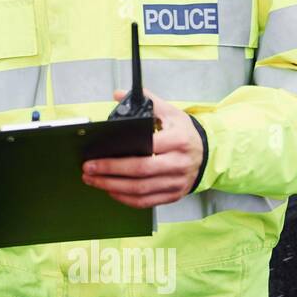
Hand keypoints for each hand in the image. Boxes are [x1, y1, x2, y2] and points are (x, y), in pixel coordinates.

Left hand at [80, 88, 204, 208]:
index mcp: (178, 140)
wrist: (208, 154)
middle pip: (140, 171)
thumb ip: (147, 101)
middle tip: (88, 169)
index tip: (97, 154)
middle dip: (110, 171)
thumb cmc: (185, 133)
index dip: (120, 154)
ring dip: (113, 187)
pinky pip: (146, 202)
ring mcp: (177, 182)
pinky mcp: (173, 195)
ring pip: (141, 190)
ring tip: (93, 180)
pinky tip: (111, 191)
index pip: (147, 147)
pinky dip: (126, 199)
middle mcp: (179, 163)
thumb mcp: (171, 113)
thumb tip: (118, 94)